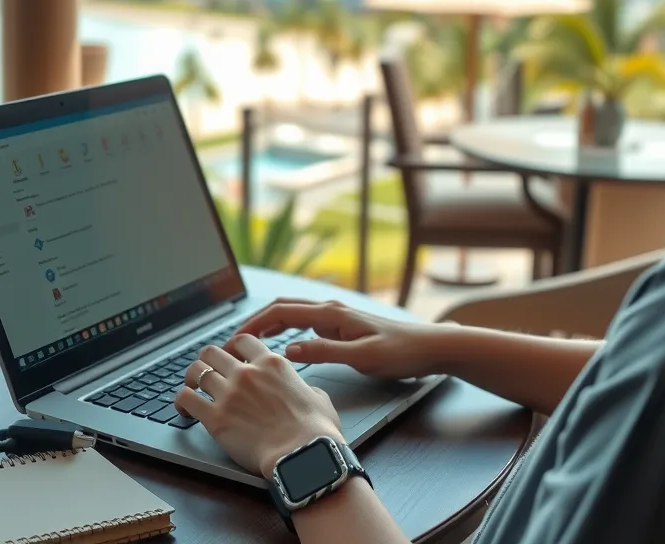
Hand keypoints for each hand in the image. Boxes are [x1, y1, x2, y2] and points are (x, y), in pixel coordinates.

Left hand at [173, 334, 341, 475]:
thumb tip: (304, 391)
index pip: (242, 340)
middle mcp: (246, 373)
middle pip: (212, 352)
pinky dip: (181, 402)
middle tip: (208, 372)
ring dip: (191, 378)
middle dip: (208, 361)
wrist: (303, 455)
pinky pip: (186, 398)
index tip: (230, 356)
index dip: (232, 346)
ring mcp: (228, 393)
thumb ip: (305, 387)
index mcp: (272, 364)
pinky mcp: (215, 417)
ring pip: (196, 371)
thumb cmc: (315, 431)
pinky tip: (185, 409)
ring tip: (192, 388)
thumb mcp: (319, 398)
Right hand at [235, 298, 442, 380]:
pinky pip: (304, 322)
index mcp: (332, 314)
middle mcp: (331, 310)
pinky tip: (281, 343)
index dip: (254, 324)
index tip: (234, 339)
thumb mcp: (362, 357)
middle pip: (282, 308)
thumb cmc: (401, 353)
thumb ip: (324, 352)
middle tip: (233, 340)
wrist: (430, 347)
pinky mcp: (342, 326)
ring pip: (292, 313)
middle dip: (254, 321)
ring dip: (268, 323)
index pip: (281, 312)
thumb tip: (288, 350)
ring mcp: (336, 316)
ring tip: (249, 342)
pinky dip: (285, 328)